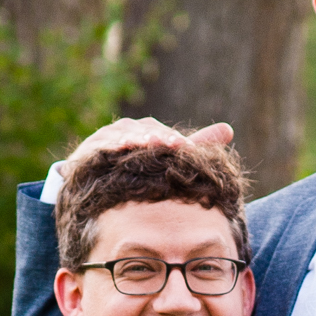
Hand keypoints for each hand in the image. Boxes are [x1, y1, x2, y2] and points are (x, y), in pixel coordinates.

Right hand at [65, 115, 234, 168]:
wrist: (95, 186)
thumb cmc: (136, 171)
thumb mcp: (166, 159)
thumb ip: (195, 145)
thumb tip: (228, 129)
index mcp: (146, 131)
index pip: (162, 133)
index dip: (173, 141)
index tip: (186, 149)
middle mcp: (126, 130)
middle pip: (142, 131)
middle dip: (155, 138)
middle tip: (169, 145)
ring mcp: (105, 138)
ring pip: (121, 136)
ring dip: (133, 139)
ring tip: (144, 145)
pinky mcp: (87, 149)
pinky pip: (97, 147)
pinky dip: (107, 147)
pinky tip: (118, 151)